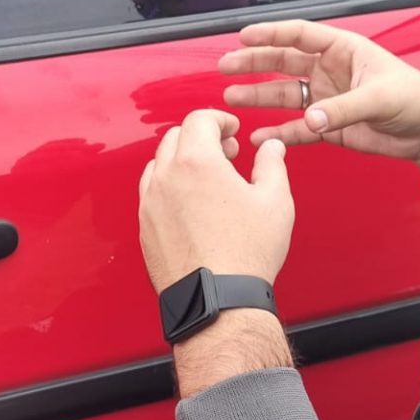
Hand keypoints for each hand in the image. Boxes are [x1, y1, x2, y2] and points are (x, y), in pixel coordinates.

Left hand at [138, 109, 294, 293]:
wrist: (217, 300)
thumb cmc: (246, 254)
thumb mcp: (275, 201)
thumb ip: (272, 164)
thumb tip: (271, 148)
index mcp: (196, 163)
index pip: (199, 119)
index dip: (219, 119)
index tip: (231, 128)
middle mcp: (165, 179)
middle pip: (175, 137)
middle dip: (201, 137)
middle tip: (225, 152)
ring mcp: (150, 204)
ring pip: (158, 164)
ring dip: (182, 161)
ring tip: (207, 178)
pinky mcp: (144, 229)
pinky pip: (151, 194)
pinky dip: (169, 187)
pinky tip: (191, 204)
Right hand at [220, 20, 419, 186]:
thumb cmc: (417, 100)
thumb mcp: (381, 98)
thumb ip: (344, 109)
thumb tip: (312, 120)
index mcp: (344, 49)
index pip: (301, 34)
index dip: (271, 33)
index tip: (244, 35)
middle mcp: (331, 71)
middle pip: (284, 62)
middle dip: (254, 63)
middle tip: (227, 66)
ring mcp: (328, 99)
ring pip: (285, 95)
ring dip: (259, 97)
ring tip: (232, 99)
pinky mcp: (331, 127)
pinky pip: (297, 129)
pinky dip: (279, 133)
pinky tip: (259, 137)